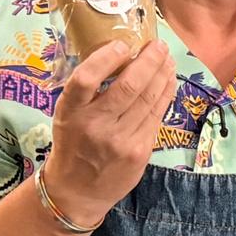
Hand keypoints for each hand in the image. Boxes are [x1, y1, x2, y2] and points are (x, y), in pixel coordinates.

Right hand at [43, 39, 177, 225]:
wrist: (77, 191)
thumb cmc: (72, 145)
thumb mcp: (67, 116)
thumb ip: (87, 92)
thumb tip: (121, 56)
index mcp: (70, 113)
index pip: (85, 79)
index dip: (106, 58)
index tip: (122, 45)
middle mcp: (94, 126)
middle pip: (128, 87)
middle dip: (148, 61)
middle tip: (158, 45)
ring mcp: (119, 141)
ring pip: (148, 99)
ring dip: (162, 74)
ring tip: (167, 58)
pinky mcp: (139, 152)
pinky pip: (156, 115)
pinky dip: (165, 94)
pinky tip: (168, 81)